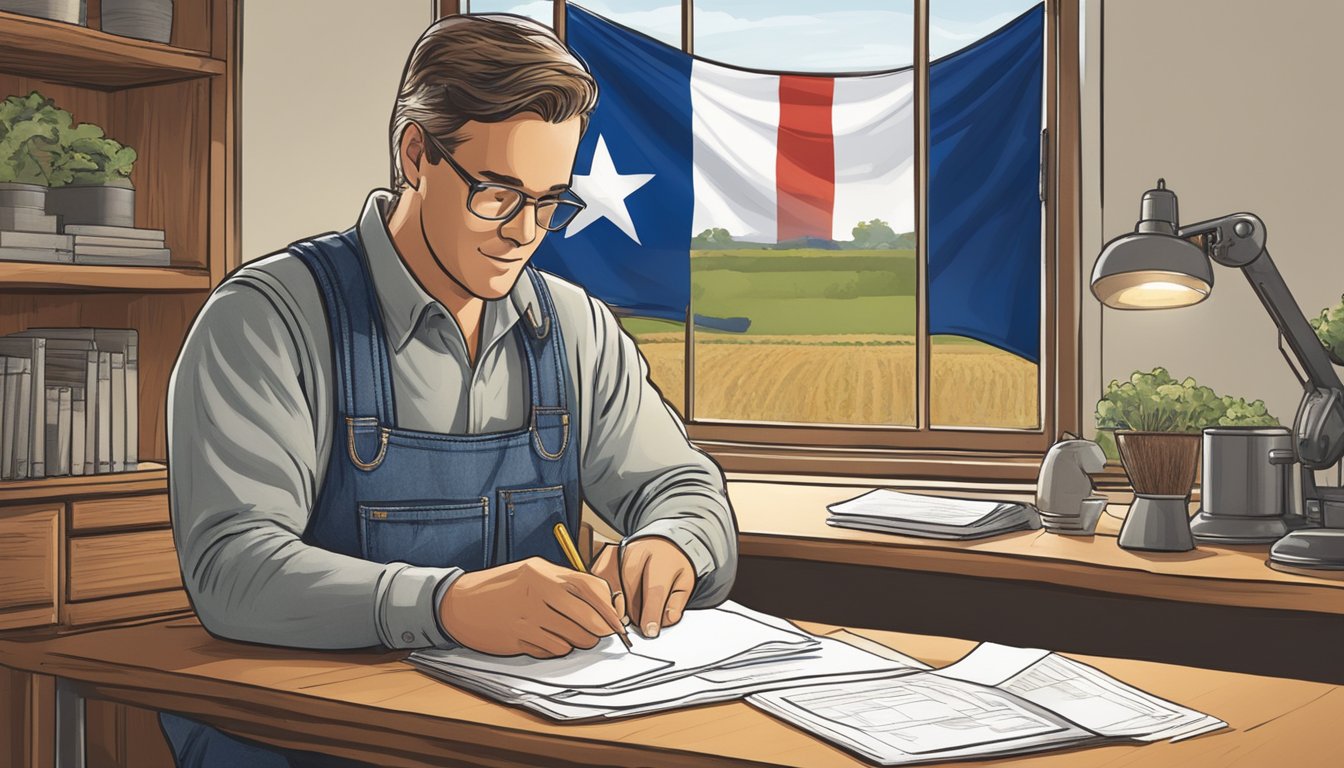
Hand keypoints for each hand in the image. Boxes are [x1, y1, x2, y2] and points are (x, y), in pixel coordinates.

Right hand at [437, 557, 625, 658]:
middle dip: (599, 631)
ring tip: (569, 635)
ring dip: (578, 642)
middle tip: (601, 633)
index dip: (610, 608)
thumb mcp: (533, 572)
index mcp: (544, 573)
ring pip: (572, 639)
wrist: (459, 602)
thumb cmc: (502, 586)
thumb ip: (565, 583)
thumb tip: (603, 602)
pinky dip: (556, 649)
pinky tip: (546, 639)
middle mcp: (538, 593)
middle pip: (588, 619)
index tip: (617, 620)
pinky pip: (552, 650)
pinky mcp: (518, 640)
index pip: (591, 589)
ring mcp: (527, 618)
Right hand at [590, 537, 694, 638]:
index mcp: (661, 560)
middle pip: (630, 597)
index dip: (651, 614)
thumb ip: (676, 603)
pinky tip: (619, 599)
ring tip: (632, 610)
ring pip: (613, 595)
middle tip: (643, 621)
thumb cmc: (672, 566)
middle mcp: (636, 556)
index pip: (655, 591)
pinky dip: (609, 599)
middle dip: (636, 616)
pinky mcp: (604, 560)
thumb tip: (668, 618)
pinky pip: (601, 588)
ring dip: (621, 609)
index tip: (650, 632)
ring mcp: (617, 557)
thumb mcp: (684, 583)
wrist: (660, 543)